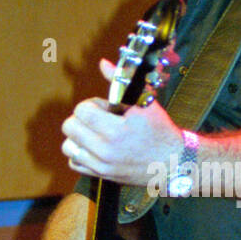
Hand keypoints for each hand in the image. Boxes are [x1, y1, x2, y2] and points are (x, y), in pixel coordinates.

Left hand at [61, 58, 181, 184]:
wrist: (172, 162)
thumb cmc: (160, 130)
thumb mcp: (146, 102)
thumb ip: (121, 82)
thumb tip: (102, 64)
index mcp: (116, 130)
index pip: (81, 111)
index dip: (92, 105)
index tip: (106, 108)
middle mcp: (105, 151)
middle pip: (69, 127)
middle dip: (82, 118)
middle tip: (100, 120)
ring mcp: (102, 166)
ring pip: (68, 146)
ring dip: (78, 136)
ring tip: (95, 134)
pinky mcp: (101, 176)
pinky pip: (73, 163)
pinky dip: (79, 154)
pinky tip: (93, 147)